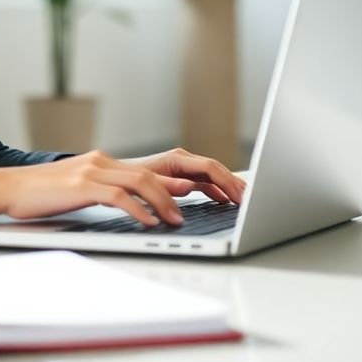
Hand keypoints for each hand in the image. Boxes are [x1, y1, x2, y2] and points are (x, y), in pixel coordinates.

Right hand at [0, 149, 196, 226]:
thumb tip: (136, 203)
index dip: (176, 181)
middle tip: (193, 211)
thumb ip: (106, 190)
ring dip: (163, 203)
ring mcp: (91, 171)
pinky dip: (138, 210)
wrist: (7, 187)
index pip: (149, 169)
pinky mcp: (80, 186)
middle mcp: (101, 161)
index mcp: (102, 161)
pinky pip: (118, 196)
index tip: (198, 195)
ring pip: (140, 182)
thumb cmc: (39, 193)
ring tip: (176, 221)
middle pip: (152, 173)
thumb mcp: (78, 188)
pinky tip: (148, 223)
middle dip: (179, 191)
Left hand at [122, 147, 246, 205]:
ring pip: (212, 175)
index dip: (228, 183)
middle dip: (235, 184)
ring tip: (244, 200)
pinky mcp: (178, 177)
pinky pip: (204, 181)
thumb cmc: (124, 181)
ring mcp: (180, 168)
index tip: (241, 198)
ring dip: (229, 186)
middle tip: (252, 201)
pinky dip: (216, 190)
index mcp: (175, 159)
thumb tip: (190, 186)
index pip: (210, 167)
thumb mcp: (144, 185)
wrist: (108, 179)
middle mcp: (179, 160)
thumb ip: (167, 186)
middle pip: (216, 169)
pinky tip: (223, 200)